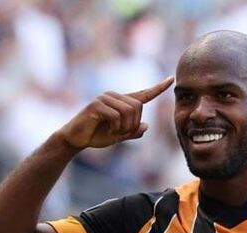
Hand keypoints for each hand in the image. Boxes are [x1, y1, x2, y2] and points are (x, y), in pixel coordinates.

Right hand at [56, 76, 173, 149]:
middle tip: (121, 133)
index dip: (158, 88)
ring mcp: (104, 98)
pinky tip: (106, 129)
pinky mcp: (96, 104)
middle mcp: (114, 96)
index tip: (171, 79)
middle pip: (138, 106)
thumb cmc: (96, 136)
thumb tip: (146, 126)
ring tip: (112, 131)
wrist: (75, 139)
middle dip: (133, 124)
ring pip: (128, 111)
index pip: (144, 94)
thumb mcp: (118, 136)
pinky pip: (116, 115)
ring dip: (124, 127)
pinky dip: (114, 127)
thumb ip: (132, 132)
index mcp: (122, 102)